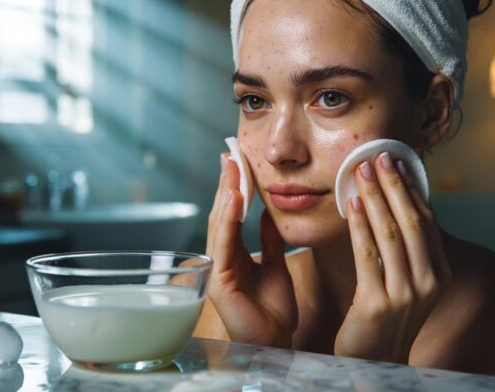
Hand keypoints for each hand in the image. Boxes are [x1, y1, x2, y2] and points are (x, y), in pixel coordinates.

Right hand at [206, 154, 297, 346]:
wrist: (278, 341)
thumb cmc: (274, 310)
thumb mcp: (275, 265)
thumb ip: (269, 240)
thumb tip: (268, 213)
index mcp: (232, 255)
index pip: (231, 214)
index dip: (234, 186)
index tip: (238, 159)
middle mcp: (219, 259)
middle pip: (222, 214)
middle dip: (226, 183)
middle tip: (231, 153)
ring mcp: (216, 270)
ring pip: (220, 225)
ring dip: (226, 194)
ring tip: (233, 168)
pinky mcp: (219, 282)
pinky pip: (224, 245)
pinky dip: (228, 220)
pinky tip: (234, 199)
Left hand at [334, 152, 451, 362]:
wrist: (376, 362)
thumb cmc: (387, 317)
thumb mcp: (406, 282)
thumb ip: (406, 249)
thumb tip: (396, 203)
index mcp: (439, 272)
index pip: (425, 220)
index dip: (410, 188)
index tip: (396, 162)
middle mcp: (428, 281)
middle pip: (410, 221)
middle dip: (393, 185)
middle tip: (378, 157)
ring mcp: (406, 294)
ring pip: (390, 233)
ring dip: (375, 197)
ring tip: (361, 172)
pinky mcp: (378, 303)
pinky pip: (368, 254)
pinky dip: (360, 225)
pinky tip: (352, 205)